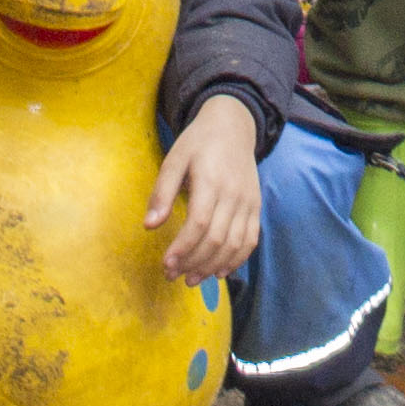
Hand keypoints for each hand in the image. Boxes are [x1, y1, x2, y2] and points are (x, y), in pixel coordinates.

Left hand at [147, 102, 265, 283]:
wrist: (233, 126)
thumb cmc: (198, 143)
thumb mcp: (174, 159)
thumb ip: (162, 192)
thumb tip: (149, 226)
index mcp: (211, 180)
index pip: (199, 223)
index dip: (182, 248)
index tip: (166, 263)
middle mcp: (233, 194)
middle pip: (216, 239)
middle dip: (193, 263)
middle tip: (172, 275)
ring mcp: (248, 201)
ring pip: (234, 244)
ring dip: (212, 267)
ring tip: (191, 279)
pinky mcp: (255, 207)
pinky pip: (250, 240)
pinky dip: (236, 261)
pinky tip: (218, 272)